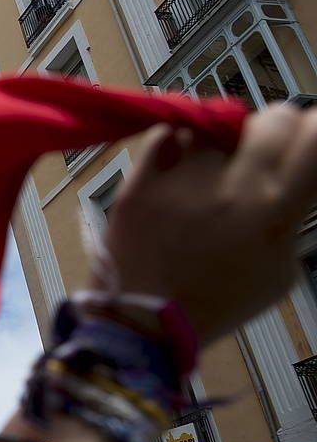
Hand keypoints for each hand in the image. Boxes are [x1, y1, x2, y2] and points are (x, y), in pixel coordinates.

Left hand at [98, 107, 316, 345]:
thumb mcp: (280, 270)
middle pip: (275, 118)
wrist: (144, 323)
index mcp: (275, 212)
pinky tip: (180, 164)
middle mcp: (232, 189)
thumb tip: (295, 176)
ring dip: (221, 139)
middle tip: (262, 155)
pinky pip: (166, 133)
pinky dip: (177, 141)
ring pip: (218, 123)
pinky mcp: (142, 181)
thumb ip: (292, 215)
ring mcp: (183, 181)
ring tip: (211, 170)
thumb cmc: (214, 302)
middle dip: (275, 133)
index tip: (308, 143)